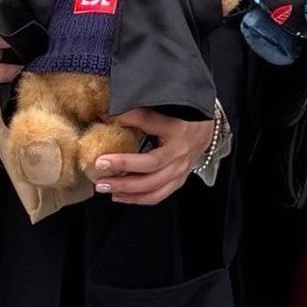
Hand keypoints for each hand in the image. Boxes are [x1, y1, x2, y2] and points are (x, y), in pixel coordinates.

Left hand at [92, 109, 214, 206]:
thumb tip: (109, 113)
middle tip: (100, 164)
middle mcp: (180, 153)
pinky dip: (137, 198)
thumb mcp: (167, 108)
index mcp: (177, 128)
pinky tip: (120, 196)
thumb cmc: (186, 117)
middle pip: (150, 166)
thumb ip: (140, 112)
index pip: (150, 121)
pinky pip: (157, 195)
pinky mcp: (178, 181)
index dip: (129, 120)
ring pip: (152, 186)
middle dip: (123, 167)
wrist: (207, 129)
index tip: (107, 119)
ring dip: (126, 188)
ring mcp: (180, 170)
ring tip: (105, 186)